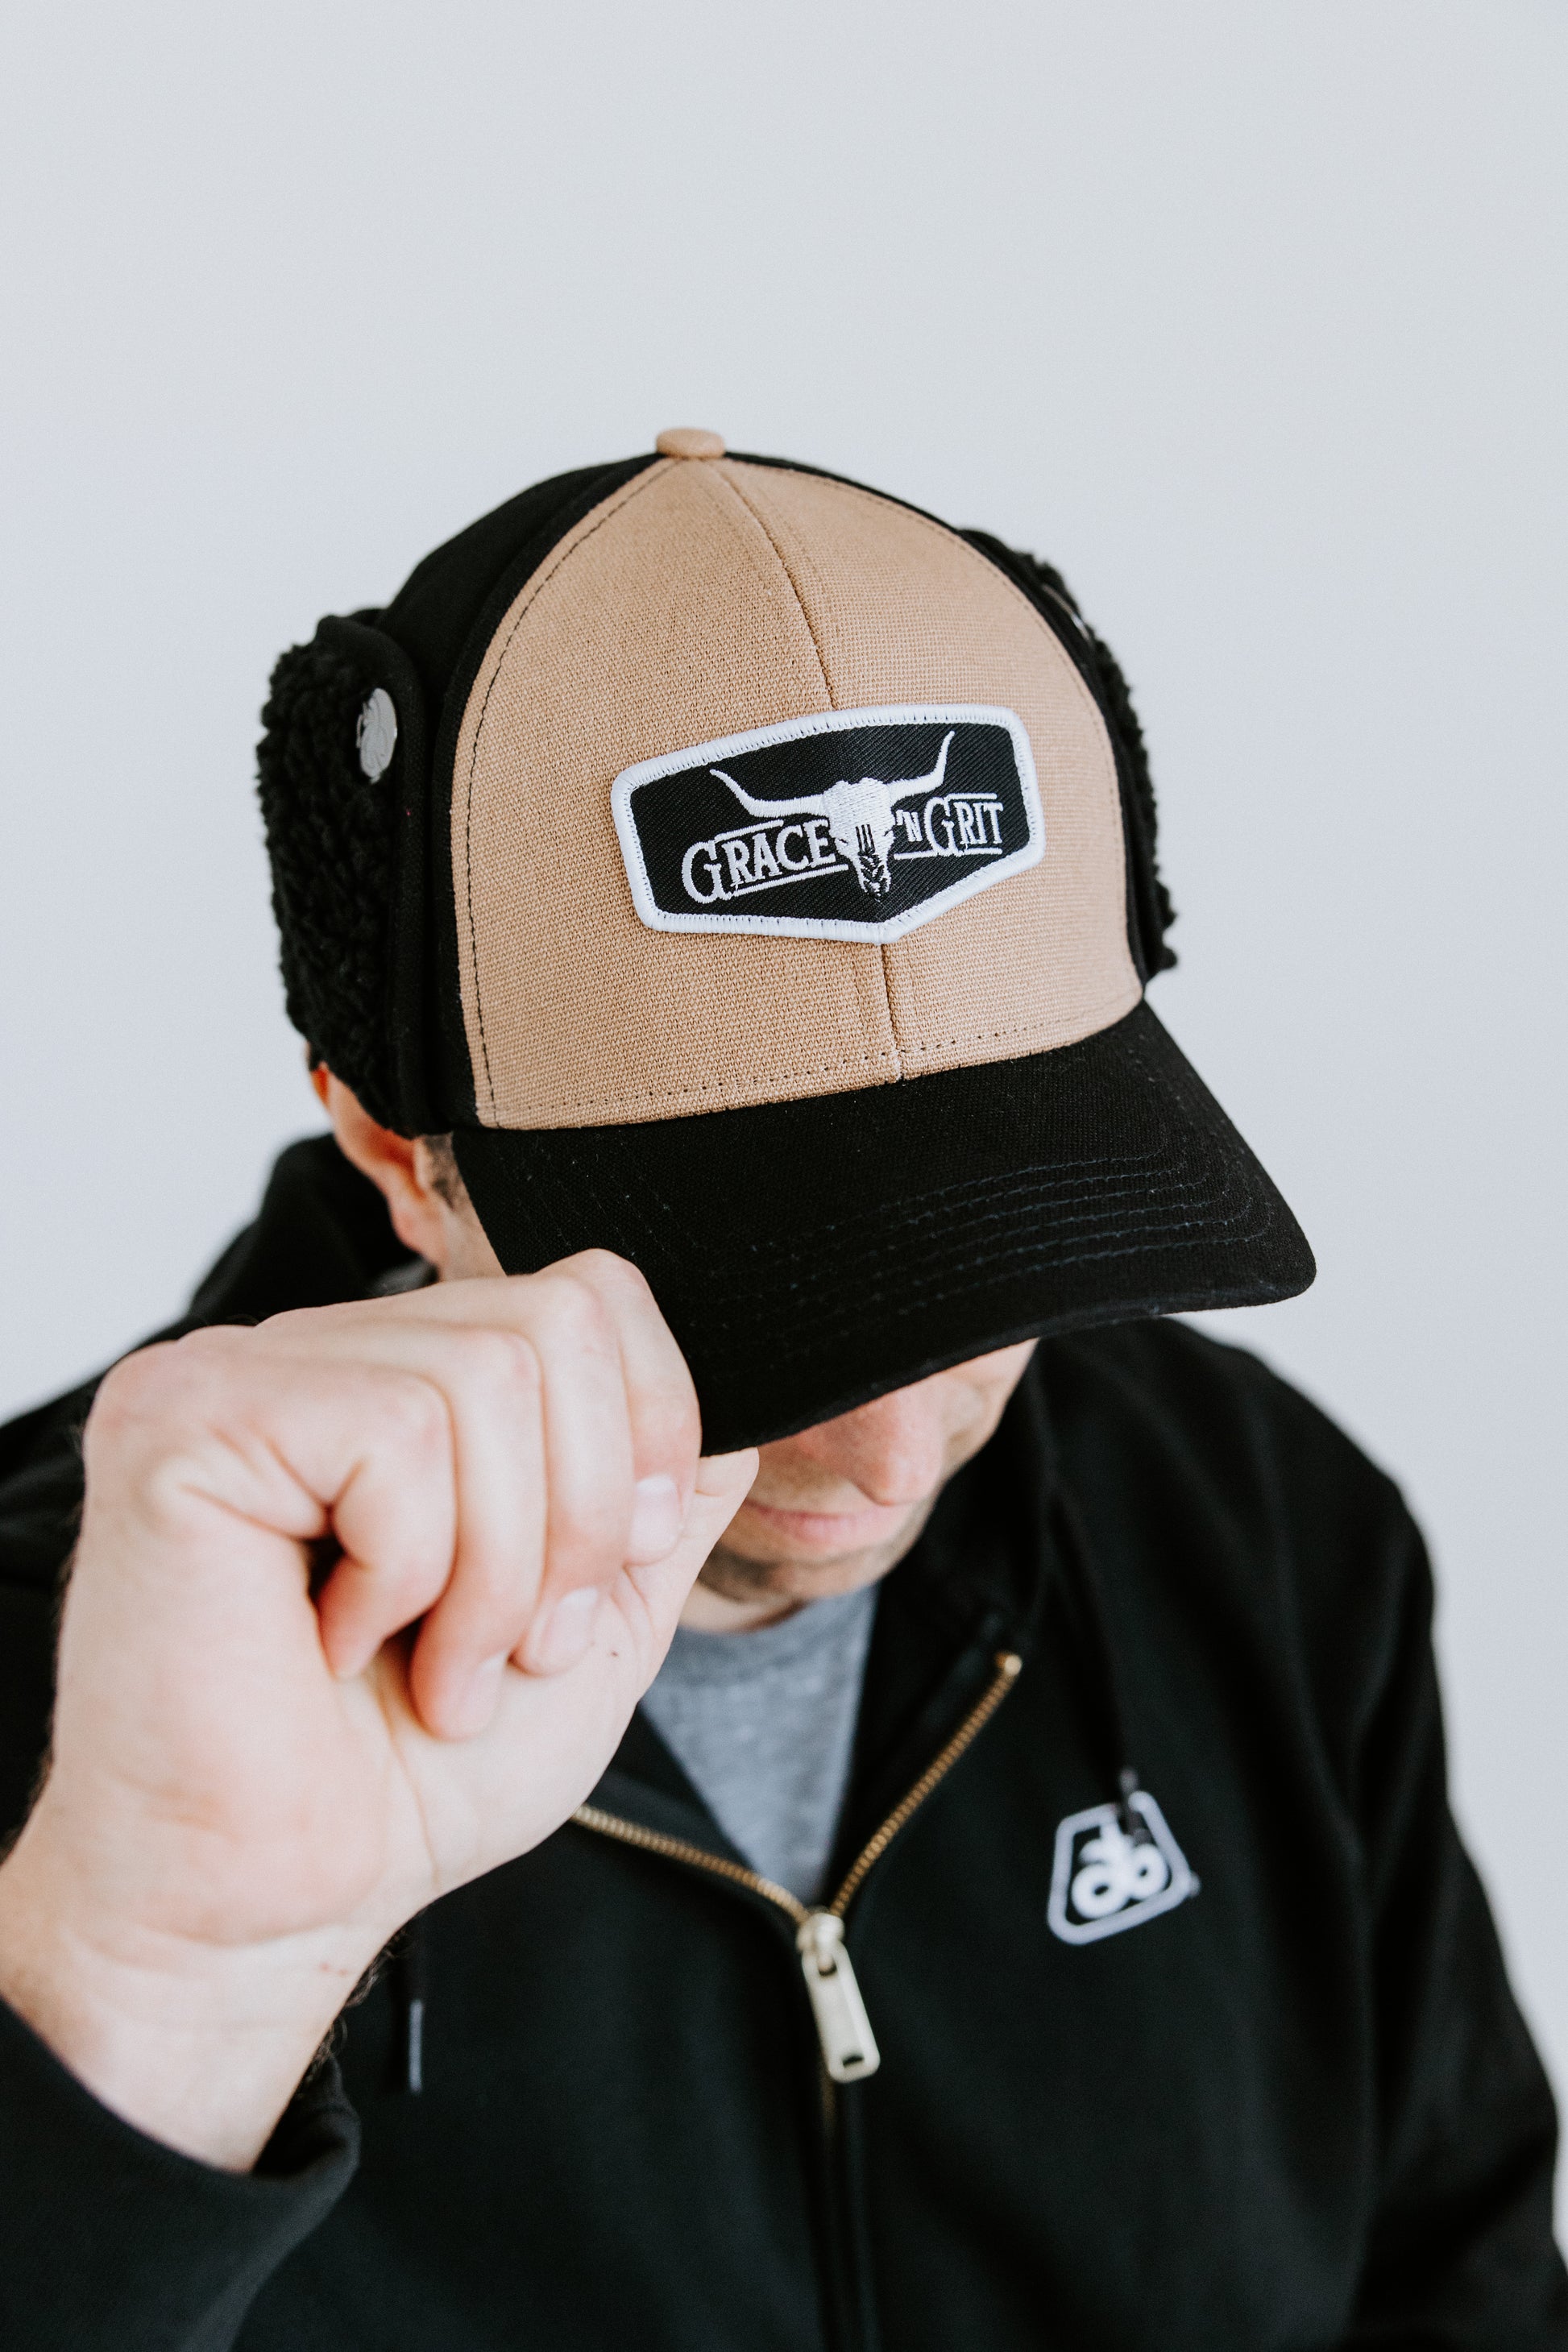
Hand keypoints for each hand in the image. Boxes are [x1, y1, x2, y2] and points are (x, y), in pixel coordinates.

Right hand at [0, 1254, 755, 2167]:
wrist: (278, 1904)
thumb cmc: (407, 1779)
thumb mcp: (592, 1624)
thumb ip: (661, 1509)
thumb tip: (755, 1412)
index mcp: (404, 1380)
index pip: (590, 1293)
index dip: (650, 1431)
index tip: (616, 1575)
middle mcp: (317, 1350)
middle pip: (557, 1321)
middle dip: (582, 1517)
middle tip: (513, 1650)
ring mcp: (240, 1369)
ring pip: (488, 1376)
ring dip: (496, 1569)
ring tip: (435, 1670)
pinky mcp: (185, 1416)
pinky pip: (394, 1431)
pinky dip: (409, 1568)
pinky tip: (337, 1646)